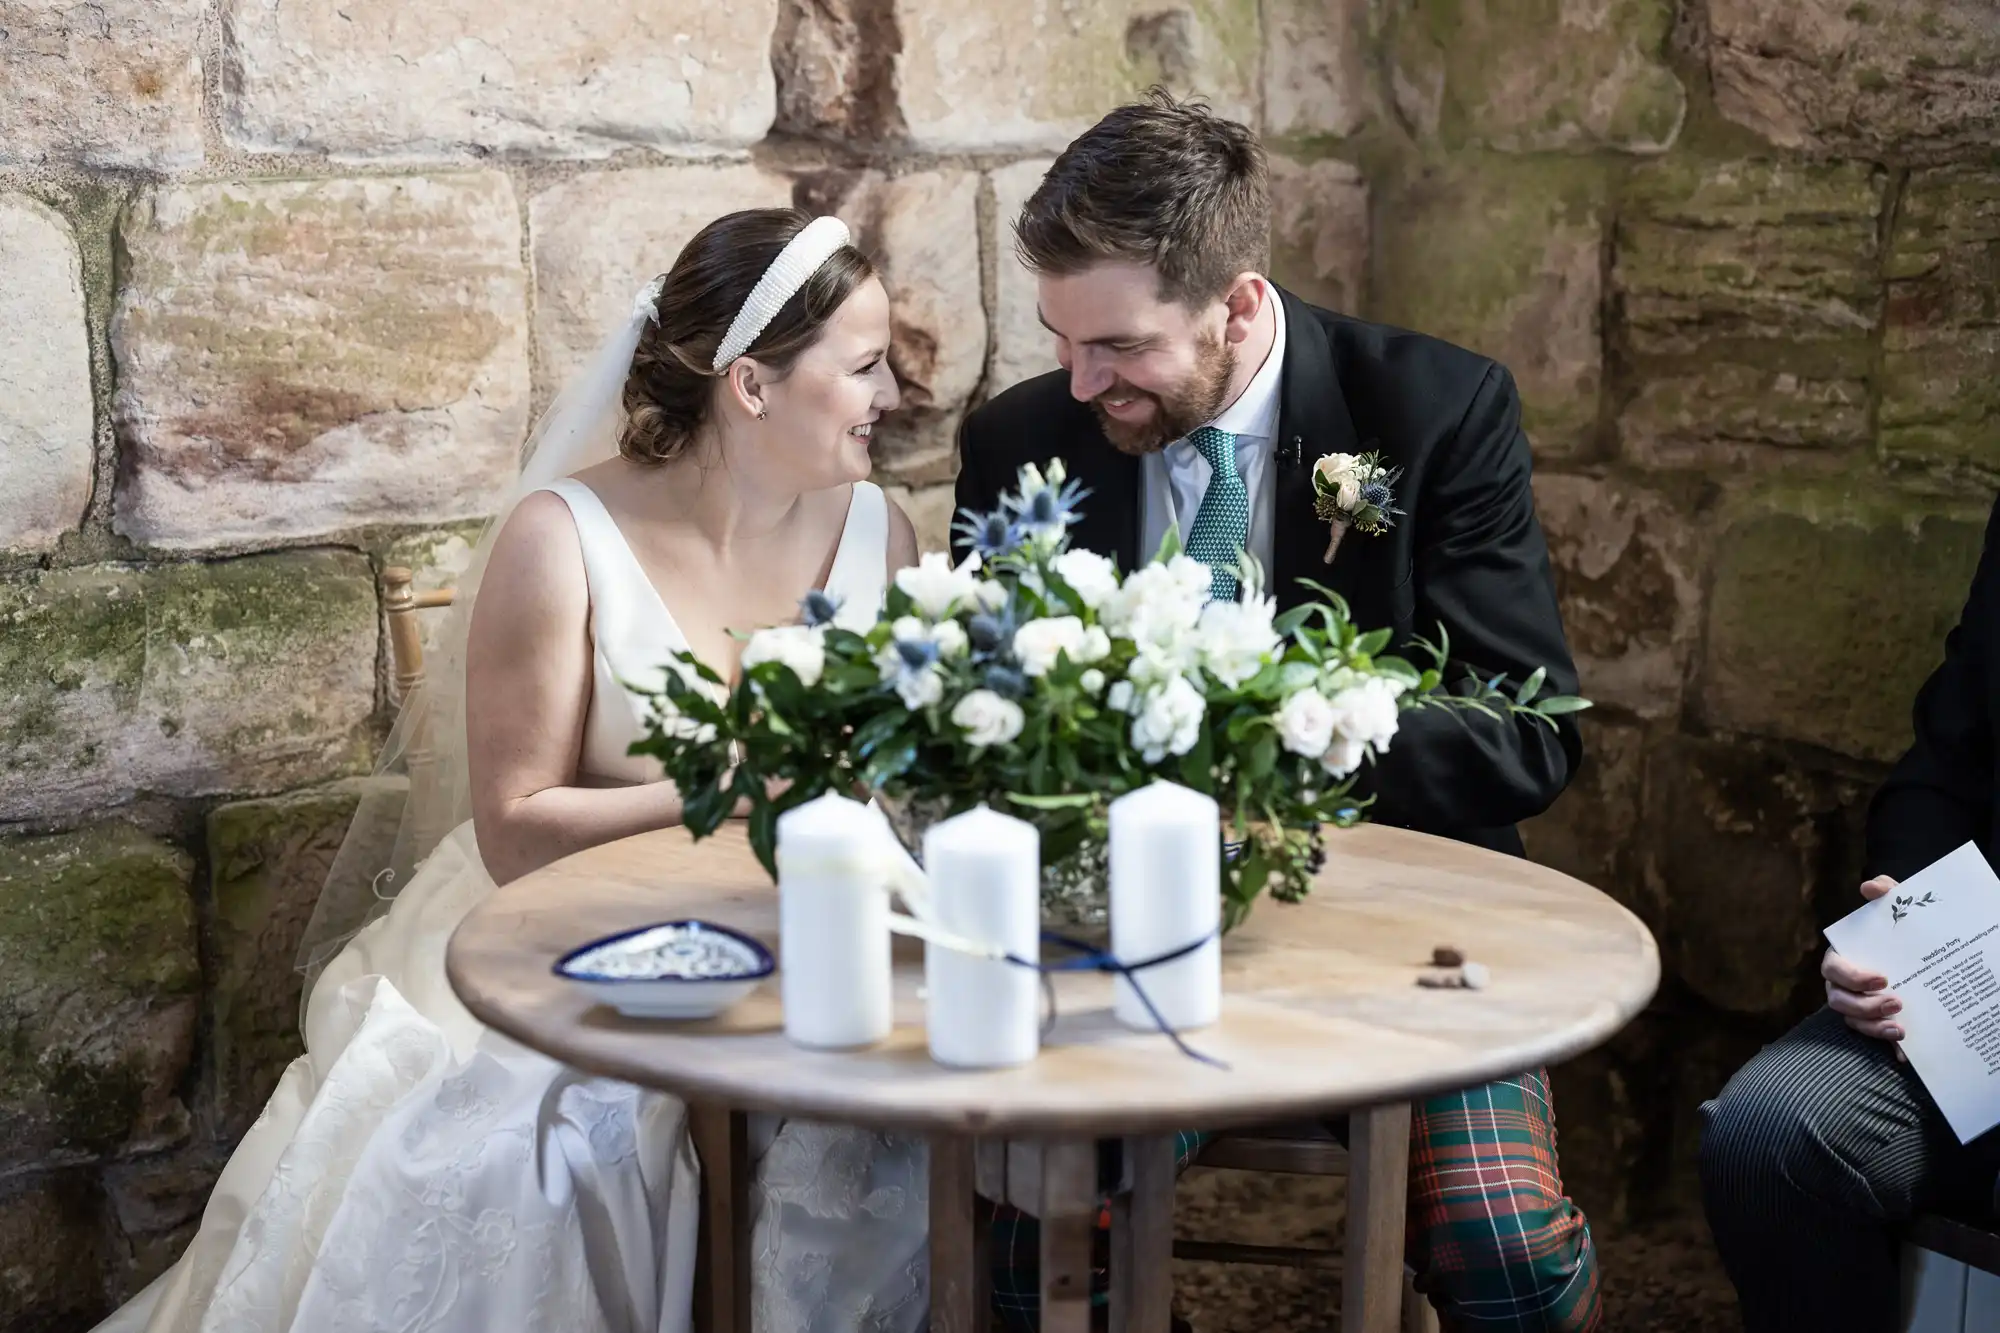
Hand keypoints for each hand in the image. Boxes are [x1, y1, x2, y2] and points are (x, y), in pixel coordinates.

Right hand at [1823, 875, 1905, 1049]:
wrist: (1923, 959)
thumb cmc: (1901, 933)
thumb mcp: (1897, 910)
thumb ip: (1887, 894)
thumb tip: (1868, 887)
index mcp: (1842, 960)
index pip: (1833, 970)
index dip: (1852, 976)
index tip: (1882, 978)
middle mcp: (1842, 986)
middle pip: (1838, 1001)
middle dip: (1864, 1006)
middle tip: (1896, 1003)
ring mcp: (1856, 1007)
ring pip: (1852, 1022)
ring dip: (1873, 1027)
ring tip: (1899, 1028)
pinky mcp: (1873, 1024)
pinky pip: (1873, 1040)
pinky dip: (1886, 1046)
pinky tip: (1903, 1052)